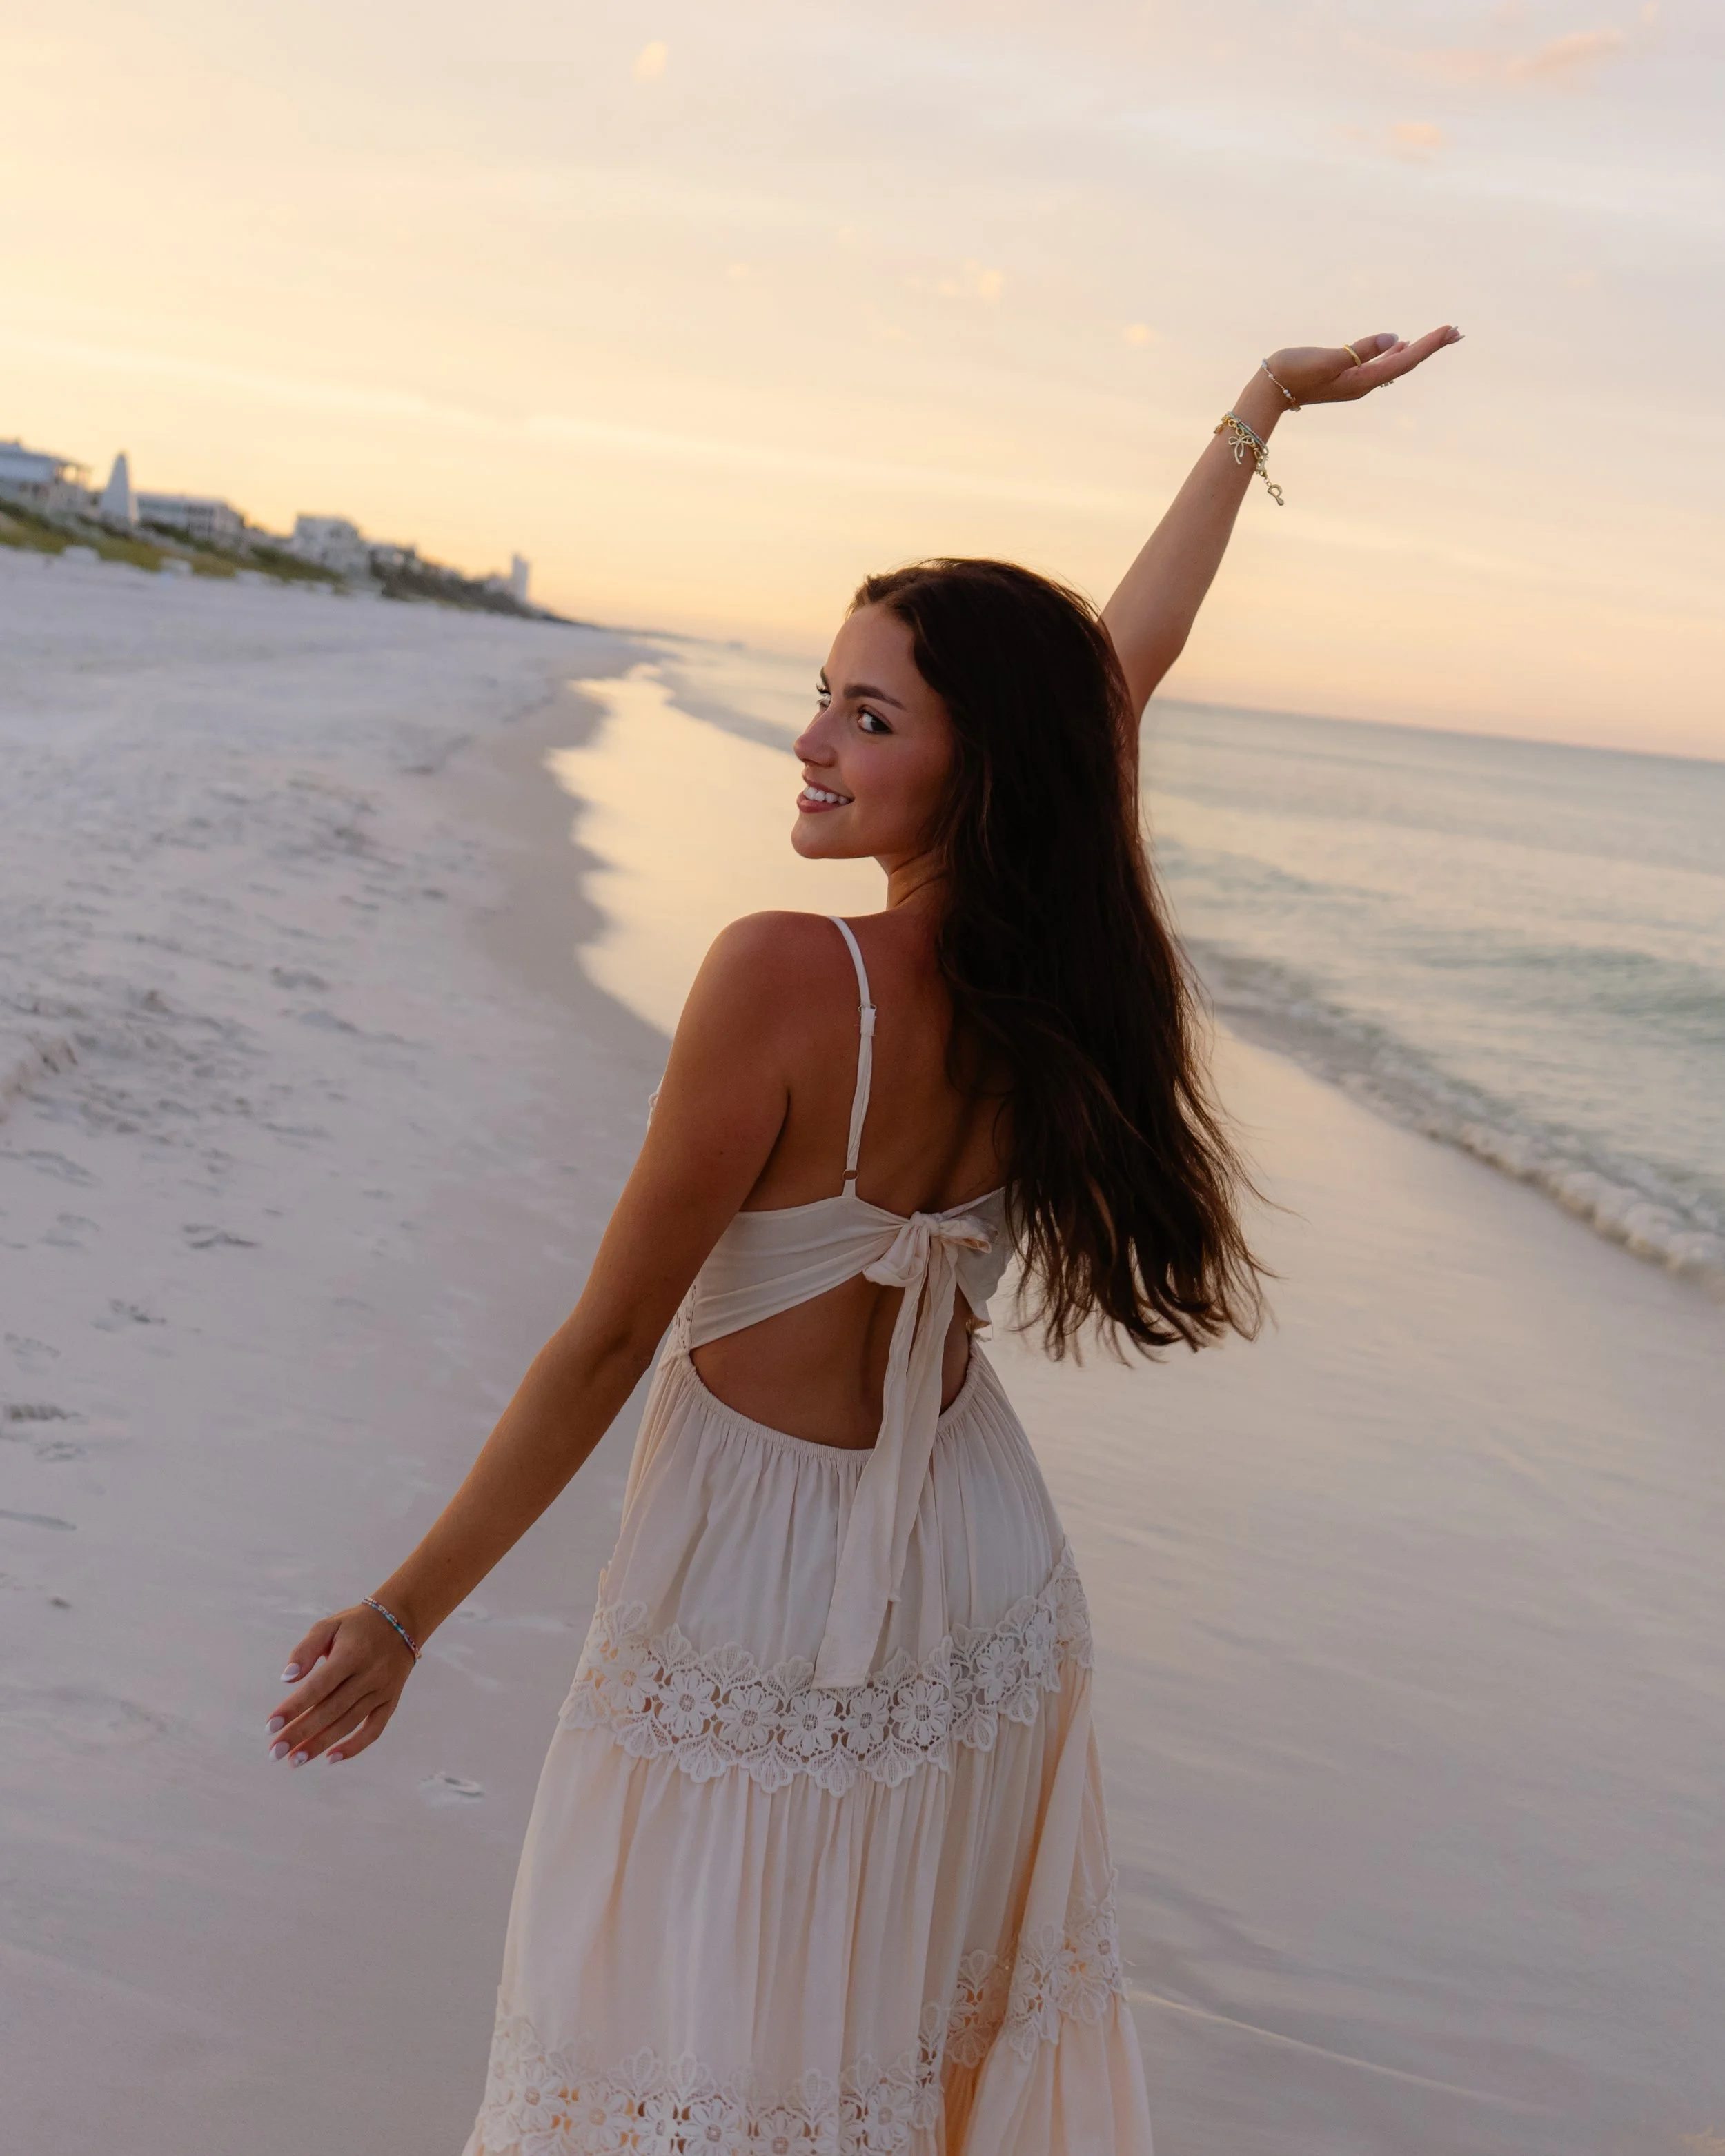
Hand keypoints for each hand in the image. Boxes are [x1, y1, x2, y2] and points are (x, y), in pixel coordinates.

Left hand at [265, 1602, 416, 1767]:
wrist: (402, 1622)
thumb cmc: (357, 1625)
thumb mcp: (329, 1626)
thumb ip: (306, 1650)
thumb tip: (286, 1678)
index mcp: (352, 1654)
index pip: (318, 1686)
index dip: (294, 1708)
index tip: (270, 1726)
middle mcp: (369, 1675)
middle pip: (330, 1710)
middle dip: (300, 1733)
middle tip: (274, 1752)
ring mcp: (382, 1691)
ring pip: (348, 1723)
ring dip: (320, 1744)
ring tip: (295, 1760)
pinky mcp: (390, 1702)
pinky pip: (374, 1730)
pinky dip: (354, 1747)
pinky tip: (331, 1758)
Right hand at [1264, 325, 1461, 406]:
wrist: (1268, 391)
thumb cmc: (1293, 372)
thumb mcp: (1327, 359)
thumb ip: (1361, 350)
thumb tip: (1395, 339)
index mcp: (1362, 380)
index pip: (1404, 361)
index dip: (1429, 345)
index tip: (1449, 330)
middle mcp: (1364, 384)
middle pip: (1406, 363)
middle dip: (1432, 347)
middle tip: (1457, 332)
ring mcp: (1356, 382)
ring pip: (1396, 364)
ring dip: (1418, 350)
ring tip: (1440, 337)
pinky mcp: (1347, 377)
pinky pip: (1381, 365)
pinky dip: (1397, 354)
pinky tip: (1403, 346)